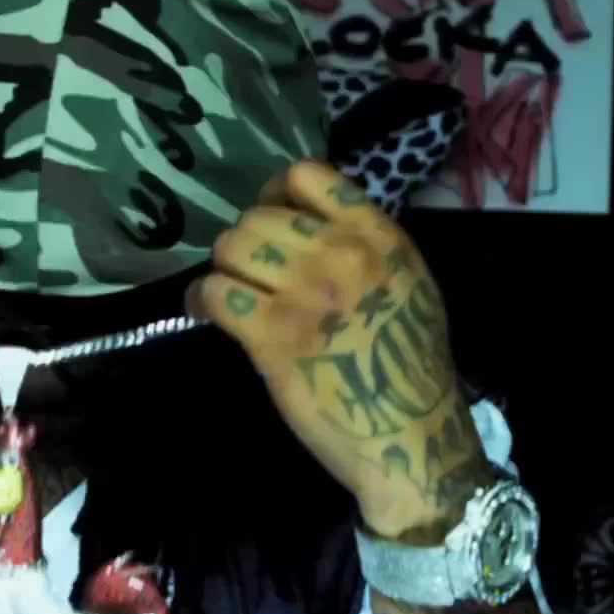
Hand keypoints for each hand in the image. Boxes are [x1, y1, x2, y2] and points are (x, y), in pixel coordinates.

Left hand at [190, 160, 488, 542]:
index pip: (307, 175)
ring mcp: (303, 293)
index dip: (277, 194)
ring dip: (222, 268)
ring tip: (227, 290)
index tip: (272, 218)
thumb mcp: (410, 283)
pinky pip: (215, 293)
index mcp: (379, 236)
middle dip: (245, 242)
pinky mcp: (271, 336)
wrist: (411, 438)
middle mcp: (340, 254)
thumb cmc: (411, 366)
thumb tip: (308, 224)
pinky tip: (208, 312)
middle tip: (246, 269)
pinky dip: (202, 300)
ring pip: (231, 247)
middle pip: (258, 216)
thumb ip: (366, 246)